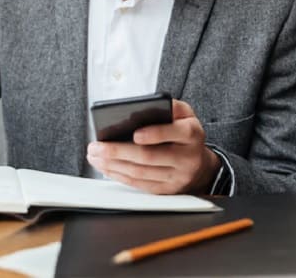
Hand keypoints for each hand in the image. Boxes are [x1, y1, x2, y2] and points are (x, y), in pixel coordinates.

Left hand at [86, 99, 220, 193]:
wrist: (200, 164)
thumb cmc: (184, 132)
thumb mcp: (185, 113)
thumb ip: (170, 106)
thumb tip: (146, 106)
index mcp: (192, 134)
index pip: (175, 133)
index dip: (154, 134)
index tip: (134, 134)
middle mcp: (187, 158)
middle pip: (150, 156)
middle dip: (119, 151)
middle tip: (97, 146)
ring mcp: (177, 177)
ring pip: (141, 173)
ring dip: (113, 165)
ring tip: (95, 156)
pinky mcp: (167, 190)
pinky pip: (140, 184)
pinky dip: (119, 176)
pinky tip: (105, 167)